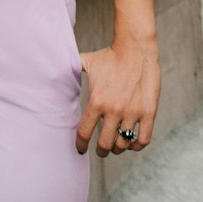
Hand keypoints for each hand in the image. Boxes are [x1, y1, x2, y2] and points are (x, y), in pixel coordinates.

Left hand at [75, 39, 160, 156]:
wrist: (136, 49)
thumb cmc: (109, 56)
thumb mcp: (86, 62)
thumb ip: (71, 70)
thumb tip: (53, 70)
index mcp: (96, 101)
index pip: (84, 132)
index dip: (81, 144)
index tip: (80, 148)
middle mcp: (114, 110)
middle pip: (105, 144)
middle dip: (101, 151)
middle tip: (101, 151)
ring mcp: (132, 113)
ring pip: (124, 144)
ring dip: (118, 148)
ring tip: (115, 145)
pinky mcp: (149, 113)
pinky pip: (143, 140)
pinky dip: (137, 145)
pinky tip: (132, 143)